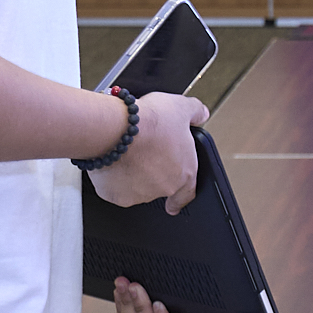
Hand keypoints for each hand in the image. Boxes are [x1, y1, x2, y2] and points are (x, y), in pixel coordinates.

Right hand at [89, 91, 205, 211]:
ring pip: (135, 187)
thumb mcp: (181, 108)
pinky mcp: (115, 194)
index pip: (187, 193)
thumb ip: (195, 112)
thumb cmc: (148, 122)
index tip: (174, 204)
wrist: (117, 129)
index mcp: (184, 172)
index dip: (180, 197)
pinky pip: (113, 187)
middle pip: (158, 185)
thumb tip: (201, 114)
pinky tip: (112, 160)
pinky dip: (112, 177)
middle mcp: (163, 187)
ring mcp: (139, 193)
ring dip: (132, 174)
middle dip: (151, 172)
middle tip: (142, 153)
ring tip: (127, 152)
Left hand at [112, 277, 200, 312]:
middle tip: (135, 286)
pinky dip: (120, 304)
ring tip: (123, 284)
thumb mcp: (193, 288)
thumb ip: (188, 287)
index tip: (158, 304)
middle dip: (139, 308)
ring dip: (125, 304)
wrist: (183, 287)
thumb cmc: (190, 288)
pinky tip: (120, 290)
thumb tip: (189, 271)